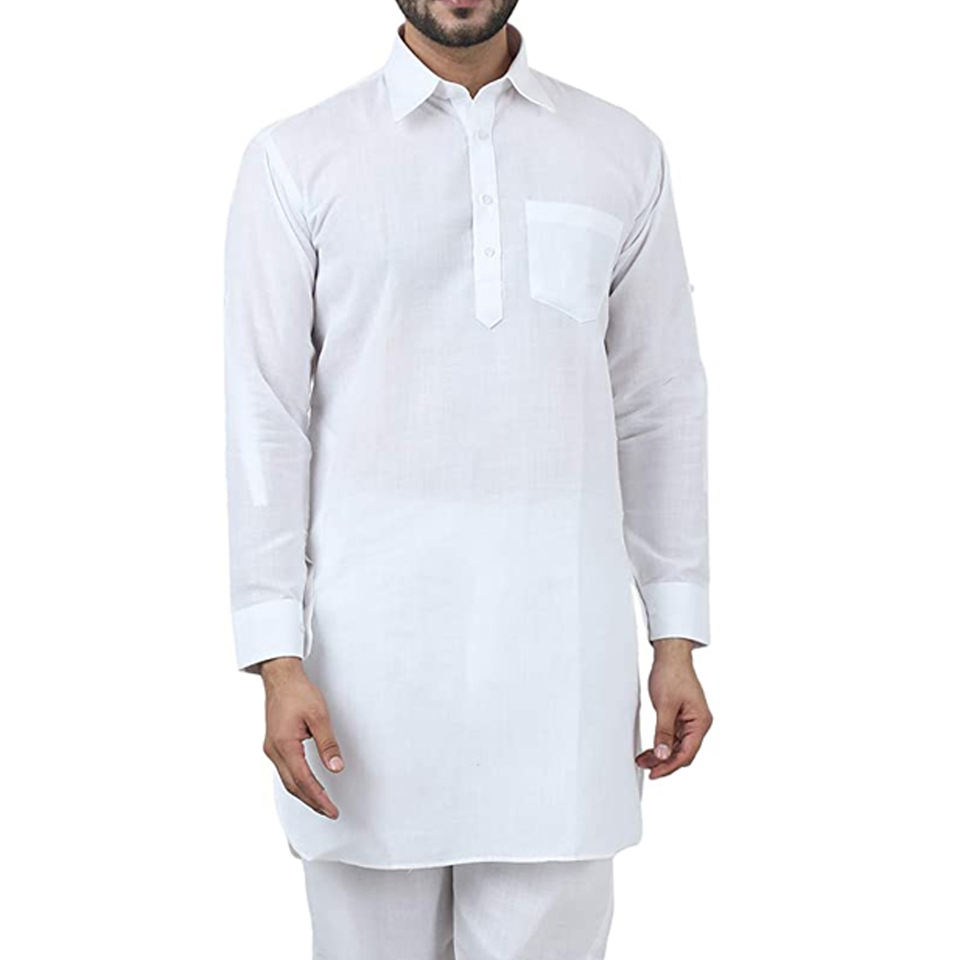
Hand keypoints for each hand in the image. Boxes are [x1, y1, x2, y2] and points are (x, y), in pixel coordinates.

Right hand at [261, 657, 343, 817]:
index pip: (304, 781)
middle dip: (312, 801)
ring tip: (322, 803)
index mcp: (284, 745)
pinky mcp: (274, 744)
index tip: (331, 809)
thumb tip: (336, 767)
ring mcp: (271, 748)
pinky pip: (285, 770)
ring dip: (305, 793)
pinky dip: (297, 781)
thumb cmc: (298, 692)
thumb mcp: (319, 717)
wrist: (281, 677)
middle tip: (330, 812)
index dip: (319, 798)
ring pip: (288, 780)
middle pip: (293, 786)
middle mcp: (274, 750)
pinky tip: (307, 784)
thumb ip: (328, 744)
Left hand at [635, 638, 711, 778]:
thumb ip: (664, 732)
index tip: (655, 773)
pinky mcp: (681, 717)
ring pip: (677, 746)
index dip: (670, 766)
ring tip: (643, 760)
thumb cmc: (671, 674)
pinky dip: (661, 743)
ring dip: (661, 754)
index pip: (687, 753)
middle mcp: (698, 723)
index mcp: (700, 722)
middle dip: (664, 761)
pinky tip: (650, 749)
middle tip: (646, 768)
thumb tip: (663, 755)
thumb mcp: (664, 705)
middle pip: (683, 752)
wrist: (670, 655)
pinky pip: (672, 736)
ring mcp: (690, 721)